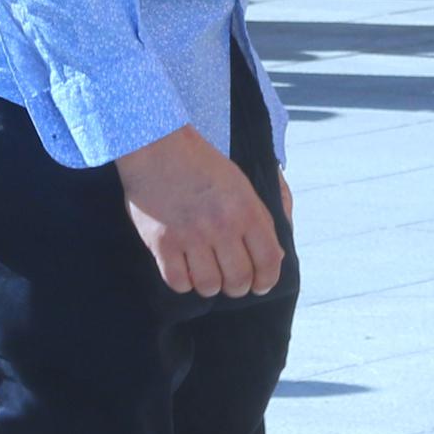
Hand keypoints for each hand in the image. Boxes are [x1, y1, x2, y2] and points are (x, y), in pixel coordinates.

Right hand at [113, 126, 285, 297]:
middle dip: (238, 287)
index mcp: (246, 210)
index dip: (267, 280)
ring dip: (210, 286)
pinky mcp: (163, 243)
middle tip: (230, 282)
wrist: (157, 146)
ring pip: (209, 285)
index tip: (260, 285)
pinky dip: (184, 282)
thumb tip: (276, 255)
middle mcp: (221, 226)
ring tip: (206, 274)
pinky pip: (178, 281)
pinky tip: (184, 270)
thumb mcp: (241, 184)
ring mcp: (190, 236)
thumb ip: (261, 219)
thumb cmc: (201, 164)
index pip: (268, 261)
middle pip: (239, 280)